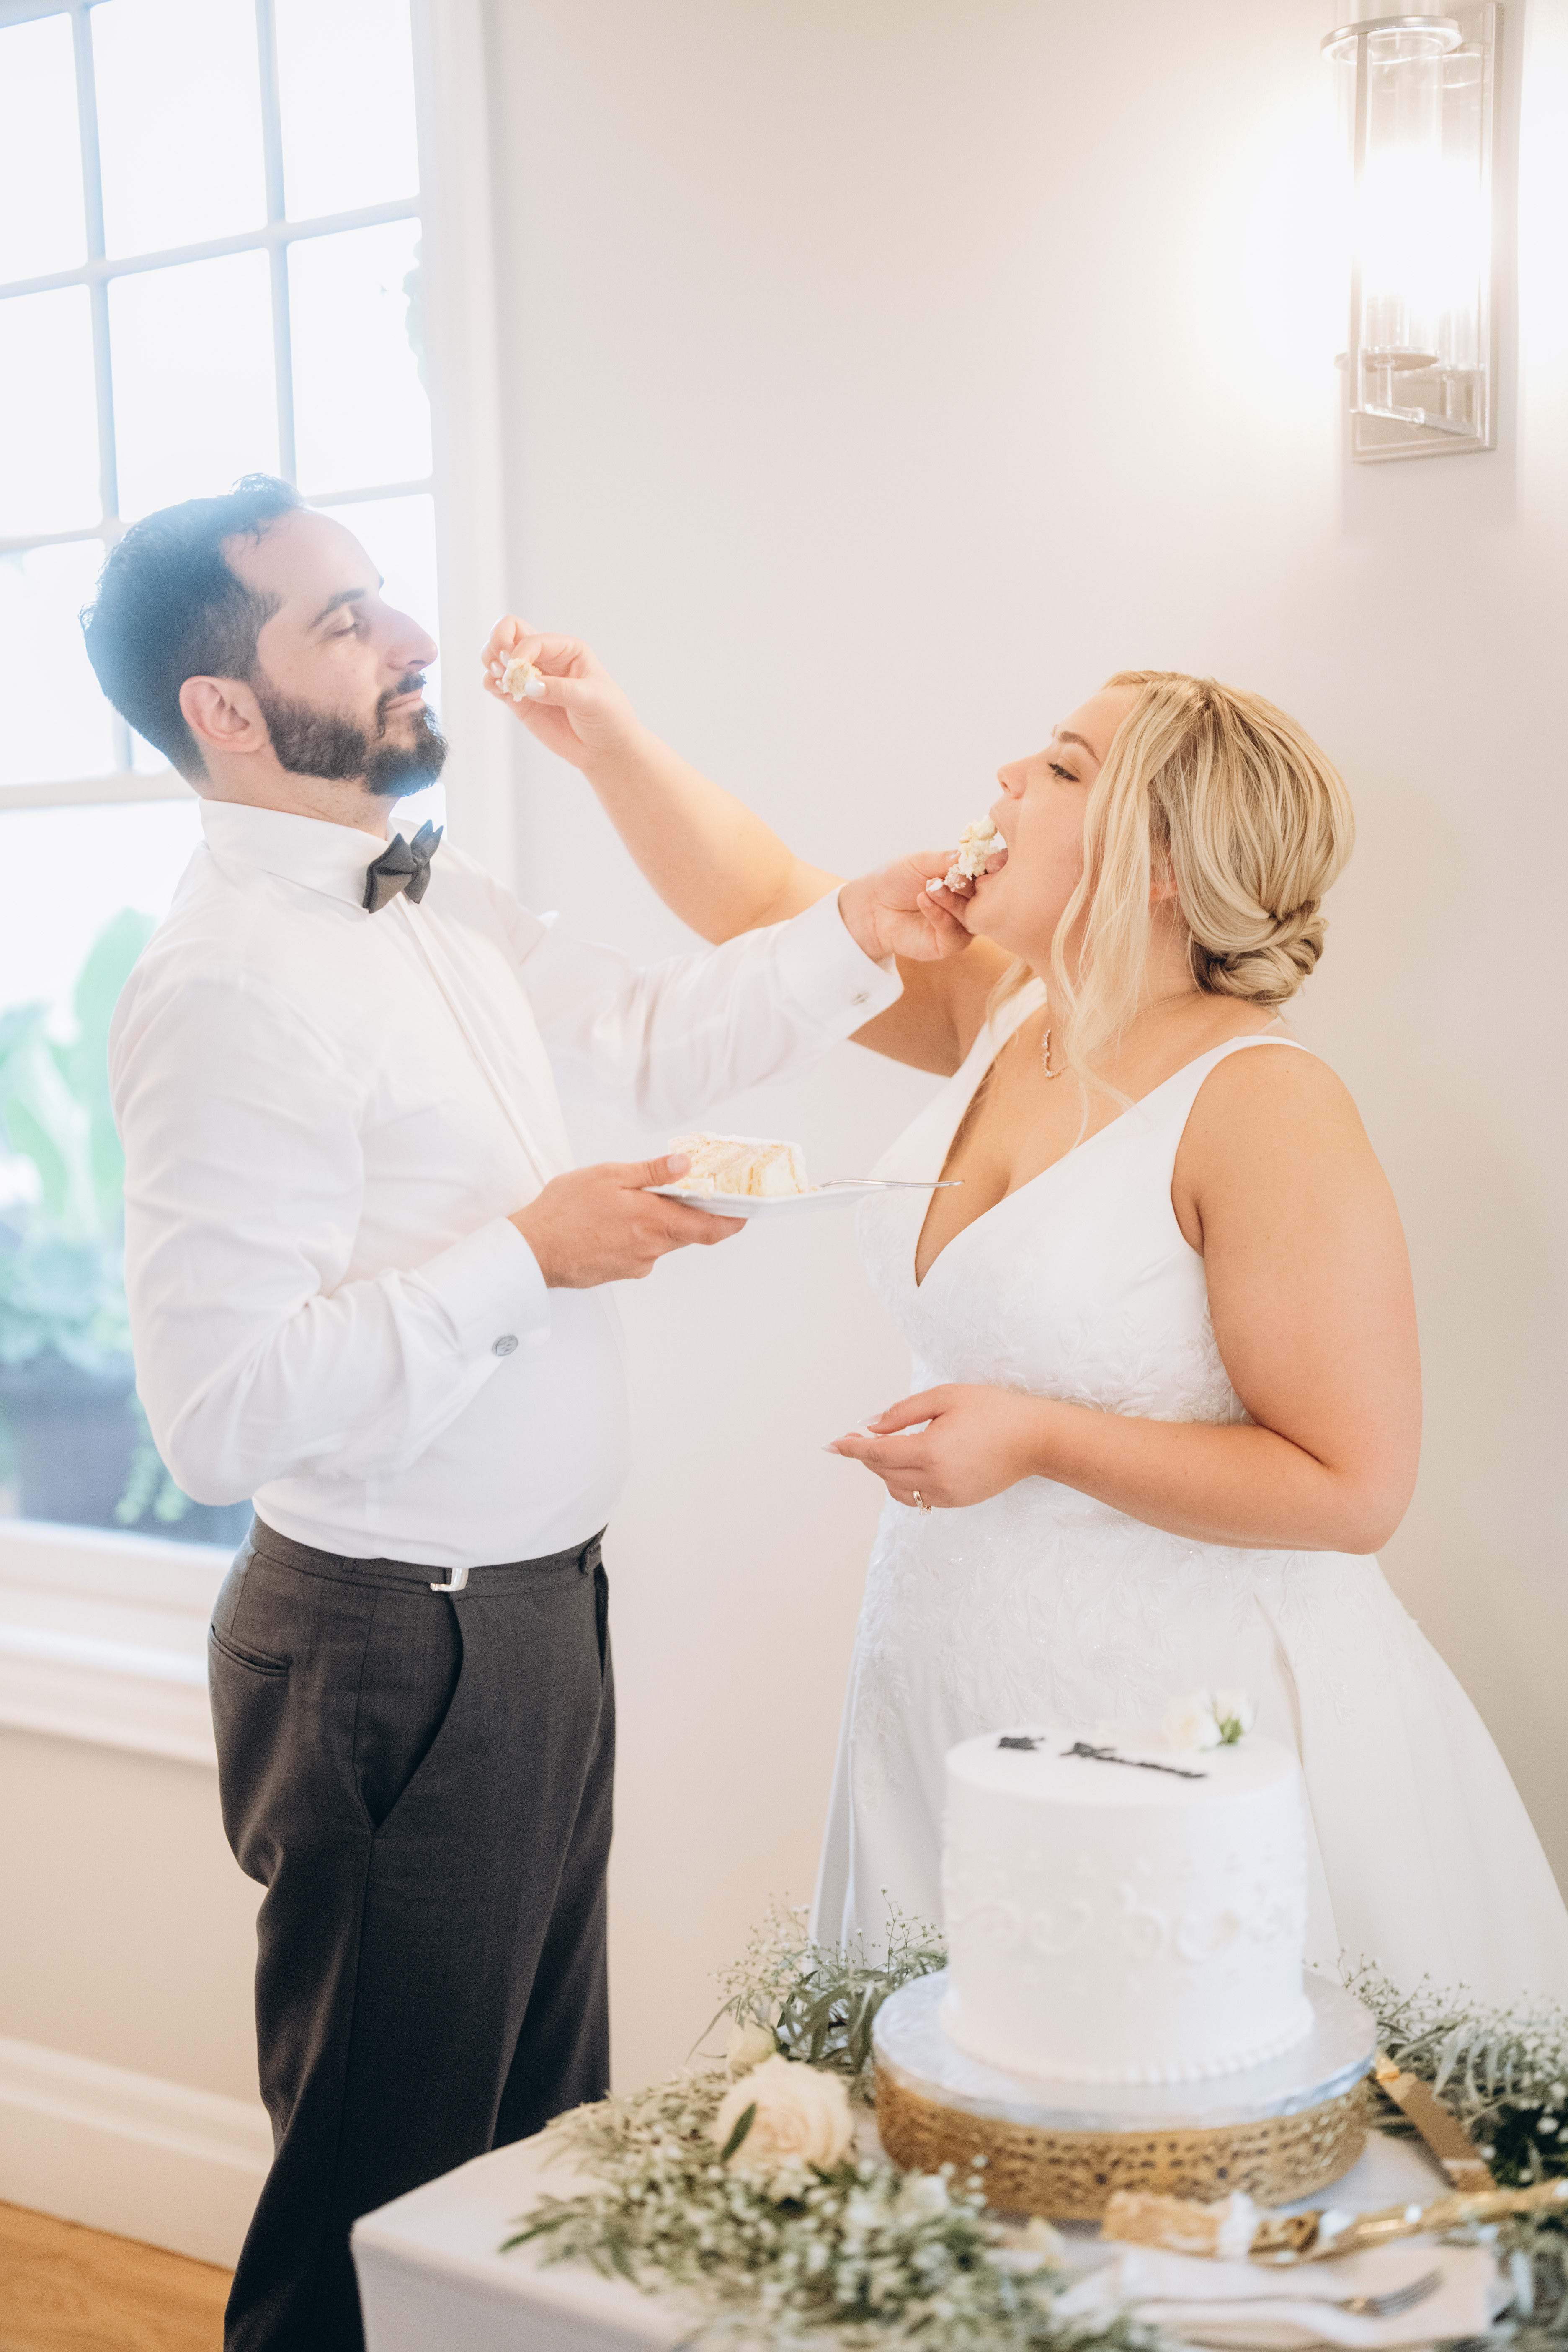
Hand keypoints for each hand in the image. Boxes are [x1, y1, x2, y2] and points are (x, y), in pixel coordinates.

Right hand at [480, 618, 646, 772]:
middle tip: (503, 667)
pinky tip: (502, 691)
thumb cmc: (608, 718)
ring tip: (503, 681)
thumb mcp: (592, 699)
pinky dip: (491, 683)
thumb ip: (561, 690)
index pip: (533, 638)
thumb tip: (529, 685)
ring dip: (491, 662)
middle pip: (509, 632)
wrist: (605, 749)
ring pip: (498, 655)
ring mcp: (531, 678)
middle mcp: (546, 658)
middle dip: (498, 644)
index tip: (520, 673)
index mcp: (567, 649)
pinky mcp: (521, 699)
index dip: (521, 652)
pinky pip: (496, 682)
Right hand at [511, 1155, 745, 1286]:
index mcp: (654, 1222)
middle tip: (681, 1191)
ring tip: (627, 1203)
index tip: (746, 1212)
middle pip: (687, 1232)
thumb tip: (685, 1165)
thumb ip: (651, 1172)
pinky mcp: (620, 1273)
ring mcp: (636, 1264)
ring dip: (657, 1223)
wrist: (531, 1250)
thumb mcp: (609, 1176)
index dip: (733, 1221)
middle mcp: (651, 1249)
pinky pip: (641, 1251)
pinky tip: (611, 1223)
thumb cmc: (564, 1210)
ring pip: (662, 1241)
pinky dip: (636, 1235)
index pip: (711, 1229)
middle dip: (689, 1213)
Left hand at [826, 1384, 1048, 1507]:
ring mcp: (948, 1495)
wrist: (1036, 1439)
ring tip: (882, 1450)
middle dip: (865, 1455)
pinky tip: (906, 1466)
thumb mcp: (946, 1397)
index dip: (850, 1448)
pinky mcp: (958, 1501)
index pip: (877, 1453)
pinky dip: (903, 1484)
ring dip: (883, 1472)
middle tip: (854, 1439)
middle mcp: (936, 1479)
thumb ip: (903, 1412)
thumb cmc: (994, 1410)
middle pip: (883, 1472)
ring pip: (898, 1489)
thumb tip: (870, 1426)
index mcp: (931, 1451)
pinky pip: (918, 1498)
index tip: (829, 1445)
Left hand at [837, 855, 986, 964]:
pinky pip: (956, 934)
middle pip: (986, 897)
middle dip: (969, 884)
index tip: (982, 861)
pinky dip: (940, 915)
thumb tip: (971, 854)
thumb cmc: (896, 880)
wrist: (871, 907)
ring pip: (972, 917)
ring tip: (930, 887)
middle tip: (952, 876)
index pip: (989, 875)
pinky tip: (923, 901)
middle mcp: (968, 903)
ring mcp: (960, 925)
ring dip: (952, 900)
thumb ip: (947, 859)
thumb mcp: (921, 862)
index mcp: (967, 880)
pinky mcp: (948, 945)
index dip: (989, 868)